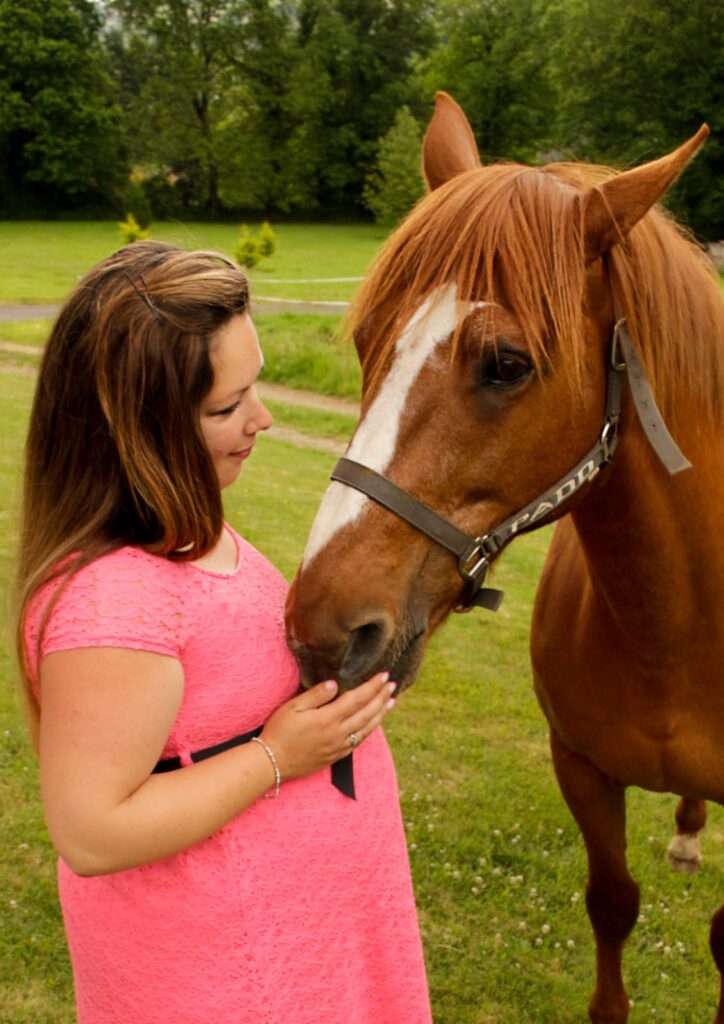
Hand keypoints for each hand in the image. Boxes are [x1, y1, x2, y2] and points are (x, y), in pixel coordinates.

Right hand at [260, 672, 395, 780]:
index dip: (372, 686)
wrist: (273, 762)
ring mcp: (339, 746)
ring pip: (367, 728)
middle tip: (392, 685)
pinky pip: (360, 741)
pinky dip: (371, 730)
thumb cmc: (280, 731)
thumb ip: (315, 695)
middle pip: (367, 712)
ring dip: (381, 714)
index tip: (384, 676)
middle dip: (381, 697)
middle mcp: (338, 733)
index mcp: (328, 718)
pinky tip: (375, 723)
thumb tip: (334, 684)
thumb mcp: (292, 707)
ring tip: (391, 702)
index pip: (357, 699)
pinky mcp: (337, 755)